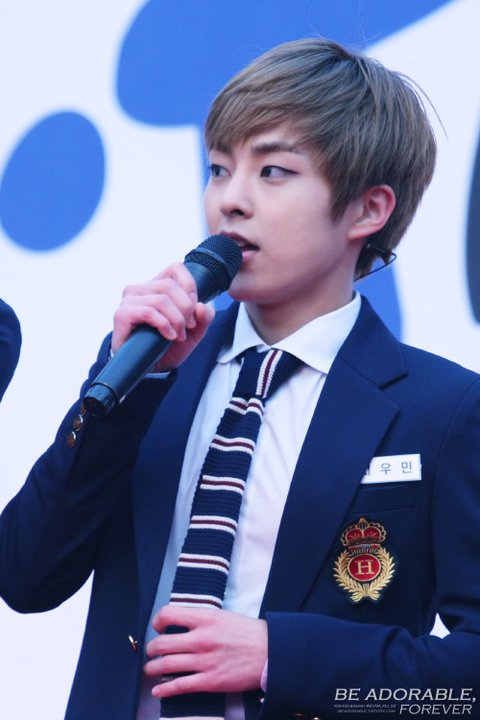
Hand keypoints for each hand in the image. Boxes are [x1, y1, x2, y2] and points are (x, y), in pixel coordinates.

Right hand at [111, 263, 214, 370]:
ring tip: (178, 335)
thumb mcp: (194, 332)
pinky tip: (168, 336)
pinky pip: (148, 312)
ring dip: (176, 320)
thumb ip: (204, 318)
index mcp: (156, 287)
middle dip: (185, 309)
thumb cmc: (168, 347)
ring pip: (160, 299)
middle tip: (188, 328)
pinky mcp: (122, 315)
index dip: (190, 287)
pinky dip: (163, 324)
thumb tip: (202, 306)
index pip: (176, 268)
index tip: (194, 310)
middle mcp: (140, 290)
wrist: (151, 369)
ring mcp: (129, 301)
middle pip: (170, 286)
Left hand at [144, 605, 267, 697]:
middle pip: (161, 643)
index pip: (168, 614)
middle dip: (151, 649)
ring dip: (152, 669)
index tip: (158, 627)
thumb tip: (181, 625)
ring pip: (166, 665)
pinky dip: (164, 689)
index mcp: (205, 618)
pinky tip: (157, 690)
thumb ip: (202, 620)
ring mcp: (204, 661)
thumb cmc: (249, 633)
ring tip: (150, 670)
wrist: (270, 653)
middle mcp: (201, 638)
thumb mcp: (224, 616)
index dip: (157, 621)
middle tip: (151, 652)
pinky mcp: (210, 682)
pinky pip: (179, 686)